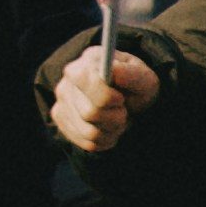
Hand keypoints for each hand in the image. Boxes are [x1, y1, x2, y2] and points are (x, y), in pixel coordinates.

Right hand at [49, 39, 159, 153]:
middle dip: (115, 116)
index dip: (107, 95)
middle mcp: (67, 83)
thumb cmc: (135, 85)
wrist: (127, 101)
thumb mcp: (143, 77)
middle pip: (90, 112)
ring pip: (90, 132)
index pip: (85, 80)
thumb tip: (115, 70)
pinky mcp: (63, 124)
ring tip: (118, 119)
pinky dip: (106, 140)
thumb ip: (131, 74)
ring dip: (112, 130)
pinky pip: (87, 143)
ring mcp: (62, 104)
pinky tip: (109, 128)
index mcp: (85, 63)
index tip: (120, 99)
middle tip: (123, 109)